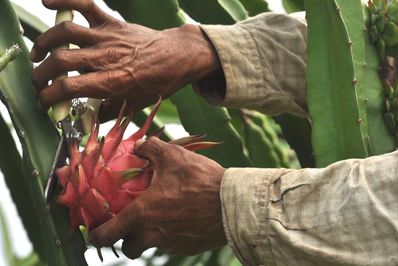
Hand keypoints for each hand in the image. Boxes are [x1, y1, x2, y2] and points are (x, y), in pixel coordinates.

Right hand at [31, 0, 220, 116]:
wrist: (177, 57)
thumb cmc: (158, 82)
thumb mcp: (134, 105)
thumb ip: (106, 112)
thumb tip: (84, 119)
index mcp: (113, 82)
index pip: (68, 88)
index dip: (48, 97)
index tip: (44, 102)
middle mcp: (106, 58)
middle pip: (60, 61)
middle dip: (41, 74)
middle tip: (39, 82)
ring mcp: (107, 37)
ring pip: (65, 33)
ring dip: (44, 42)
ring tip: (39, 54)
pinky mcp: (111, 23)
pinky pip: (85, 4)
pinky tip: (48, 2)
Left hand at [89, 137, 226, 258]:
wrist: (233, 202)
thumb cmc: (200, 180)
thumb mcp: (173, 155)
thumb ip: (151, 148)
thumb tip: (140, 146)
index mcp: (143, 214)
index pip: (107, 236)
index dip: (96, 235)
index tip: (96, 231)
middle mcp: (154, 234)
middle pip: (128, 249)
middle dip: (125, 239)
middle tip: (132, 224)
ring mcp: (172, 244)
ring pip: (151, 246)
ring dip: (150, 235)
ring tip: (162, 215)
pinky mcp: (188, 247)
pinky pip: (172, 244)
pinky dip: (171, 234)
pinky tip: (182, 217)